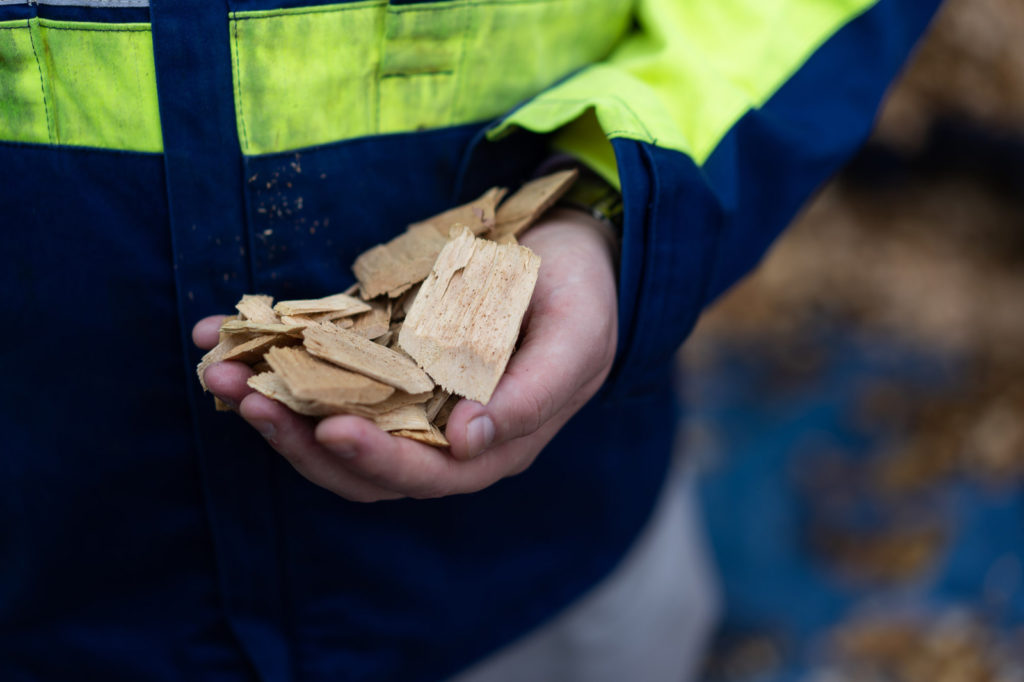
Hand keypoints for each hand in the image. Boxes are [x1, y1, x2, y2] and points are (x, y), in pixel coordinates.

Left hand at [192, 208, 617, 500]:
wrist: (566, 248)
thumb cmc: (581, 295)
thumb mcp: (577, 339)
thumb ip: (534, 396)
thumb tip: (466, 443)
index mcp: (491, 443)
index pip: (426, 474)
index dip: (375, 459)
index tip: (328, 428)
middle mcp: (440, 433)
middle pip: (360, 462)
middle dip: (297, 436)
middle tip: (241, 398)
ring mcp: (405, 398)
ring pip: (329, 423)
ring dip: (272, 403)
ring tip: (215, 370)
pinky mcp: (381, 361)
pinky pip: (323, 373)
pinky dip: (274, 360)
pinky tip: (223, 337)